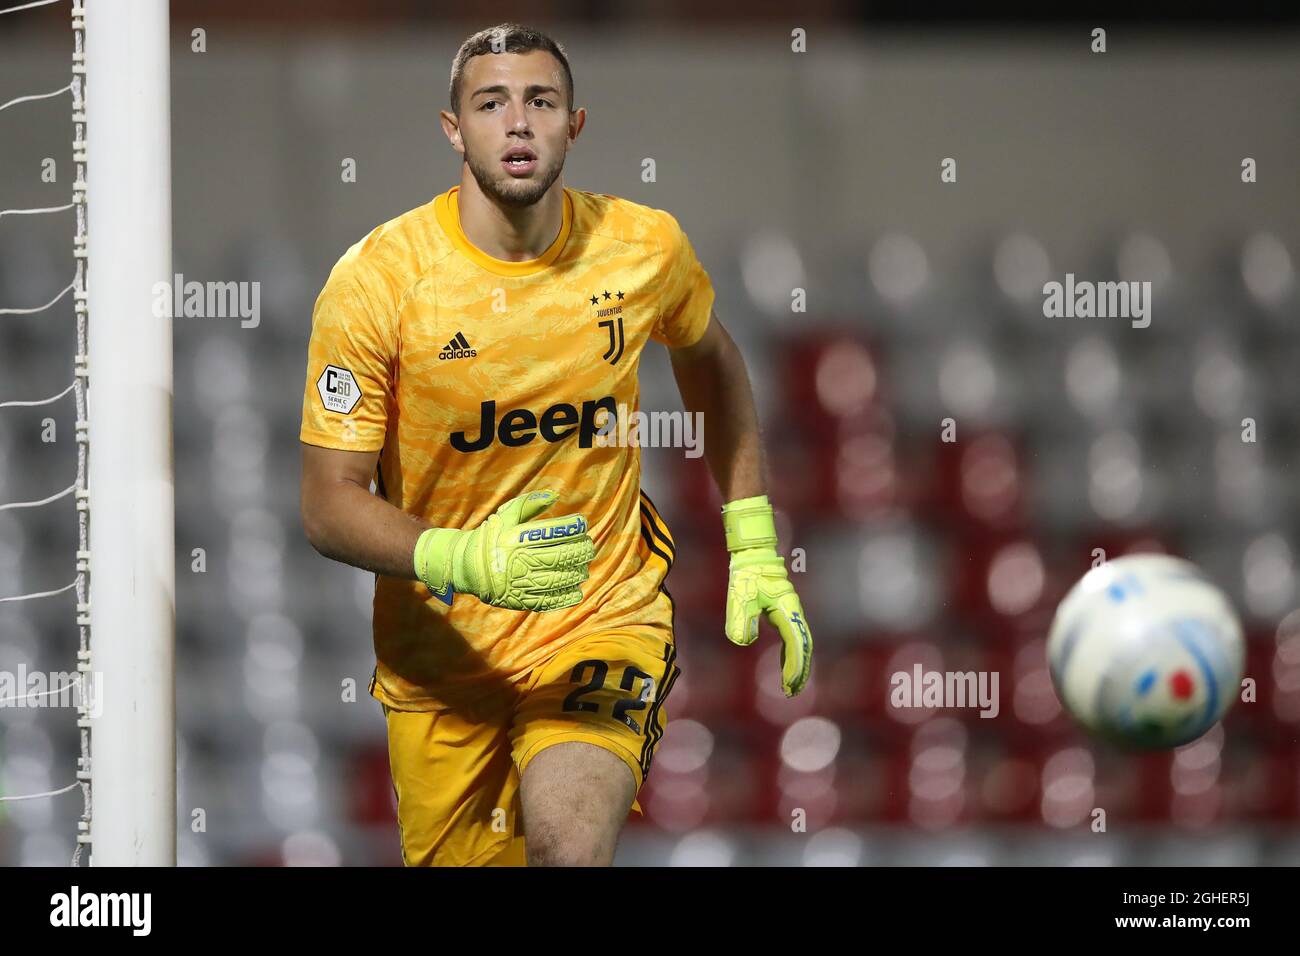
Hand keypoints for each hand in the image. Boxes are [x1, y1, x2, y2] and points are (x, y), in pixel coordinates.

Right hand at [414, 490, 595, 611]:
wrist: (465, 567)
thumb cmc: (490, 536)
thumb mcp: (505, 515)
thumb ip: (529, 504)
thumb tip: (554, 496)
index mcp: (515, 538)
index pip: (551, 532)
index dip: (571, 527)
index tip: (582, 524)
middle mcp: (517, 560)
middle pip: (558, 556)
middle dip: (579, 551)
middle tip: (590, 547)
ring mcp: (518, 582)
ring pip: (556, 579)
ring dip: (575, 573)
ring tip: (584, 568)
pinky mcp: (518, 600)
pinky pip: (547, 600)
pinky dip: (565, 597)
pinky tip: (577, 591)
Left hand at [721, 495, 812, 695]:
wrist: (753, 555)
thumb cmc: (746, 575)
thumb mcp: (740, 596)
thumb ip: (741, 618)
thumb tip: (744, 641)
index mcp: (786, 609)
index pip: (795, 642)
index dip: (794, 664)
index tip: (788, 683)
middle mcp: (792, 612)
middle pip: (802, 646)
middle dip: (799, 669)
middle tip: (791, 691)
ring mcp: (790, 612)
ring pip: (799, 643)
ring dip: (797, 663)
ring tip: (791, 685)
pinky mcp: (784, 612)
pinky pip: (792, 637)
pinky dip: (791, 653)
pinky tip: (786, 665)